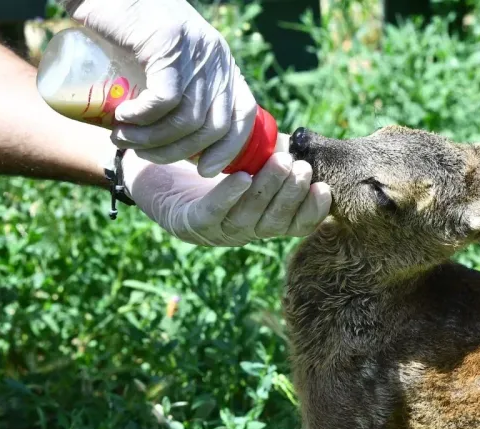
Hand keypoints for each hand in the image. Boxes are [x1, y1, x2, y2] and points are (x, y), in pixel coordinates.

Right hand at [63, 0, 255, 176]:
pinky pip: (165, 99)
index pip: (243, 115)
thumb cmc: (128, 33)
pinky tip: (123, 117)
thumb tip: (173, 142)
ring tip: (122, 138)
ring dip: (151, 139)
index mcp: (223, 66)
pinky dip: (143, 117)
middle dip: (175, 152)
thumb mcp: (164, 67)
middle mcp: (217, 58)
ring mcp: (196, 50)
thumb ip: (177, 95)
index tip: (203, 170)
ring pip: (187, 118)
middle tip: (139, 153)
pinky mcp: (169, 44)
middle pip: (212, 127)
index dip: (228, 149)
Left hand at [120, 149, 331, 245]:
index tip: (324, 188)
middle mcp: (243, 232)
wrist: (155, 169)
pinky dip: (228, 195)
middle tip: (301, 168)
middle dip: (291, 194)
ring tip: (280, 163)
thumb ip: (274, 158)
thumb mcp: (248, 161)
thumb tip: (309, 146)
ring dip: (267, 190)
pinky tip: (241, 177)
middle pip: (273, 222)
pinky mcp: (189, 223)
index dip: (311, 212)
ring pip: (247, 217)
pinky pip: (212, 213)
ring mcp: (216, 231)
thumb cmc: (209, 163)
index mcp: (262, 221)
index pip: (294, 226)